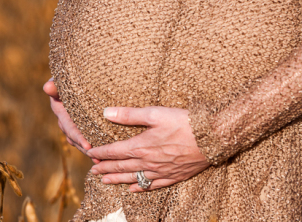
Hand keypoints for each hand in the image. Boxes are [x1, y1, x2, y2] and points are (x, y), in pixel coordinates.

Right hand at [43, 78, 93, 158]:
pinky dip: (92, 148)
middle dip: (85, 147)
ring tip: (100, 159)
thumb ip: (57, 84)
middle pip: (74, 138)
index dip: (78, 136)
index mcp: (59, 108)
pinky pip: (85, 139)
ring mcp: (72, 124)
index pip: (69, 126)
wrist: (80, 75)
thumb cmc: (72, 74)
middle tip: (97, 156)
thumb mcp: (64, 78)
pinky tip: (101, 157)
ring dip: (88, 151)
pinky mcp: (81, 126)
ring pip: (79, 141)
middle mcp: (64, 119)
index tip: (88, 144)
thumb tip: (47, 87)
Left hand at [87, 106, 209, 191]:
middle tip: (93, 171)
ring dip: (117, 180)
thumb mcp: (155, 113)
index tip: (90, 154)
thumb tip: (106, 112)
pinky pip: (152, 185)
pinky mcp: (174, 176)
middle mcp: (148, 162)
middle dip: (105, 169)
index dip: (100, 153)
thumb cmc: (184, 122)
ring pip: (133, 178)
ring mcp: (161, 171)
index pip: (114, 151)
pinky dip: (140, 187)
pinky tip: (133, 189)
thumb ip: (129, 114)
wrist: (212, 137)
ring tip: (105, 181)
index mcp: (141, 146)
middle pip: (121, 167)